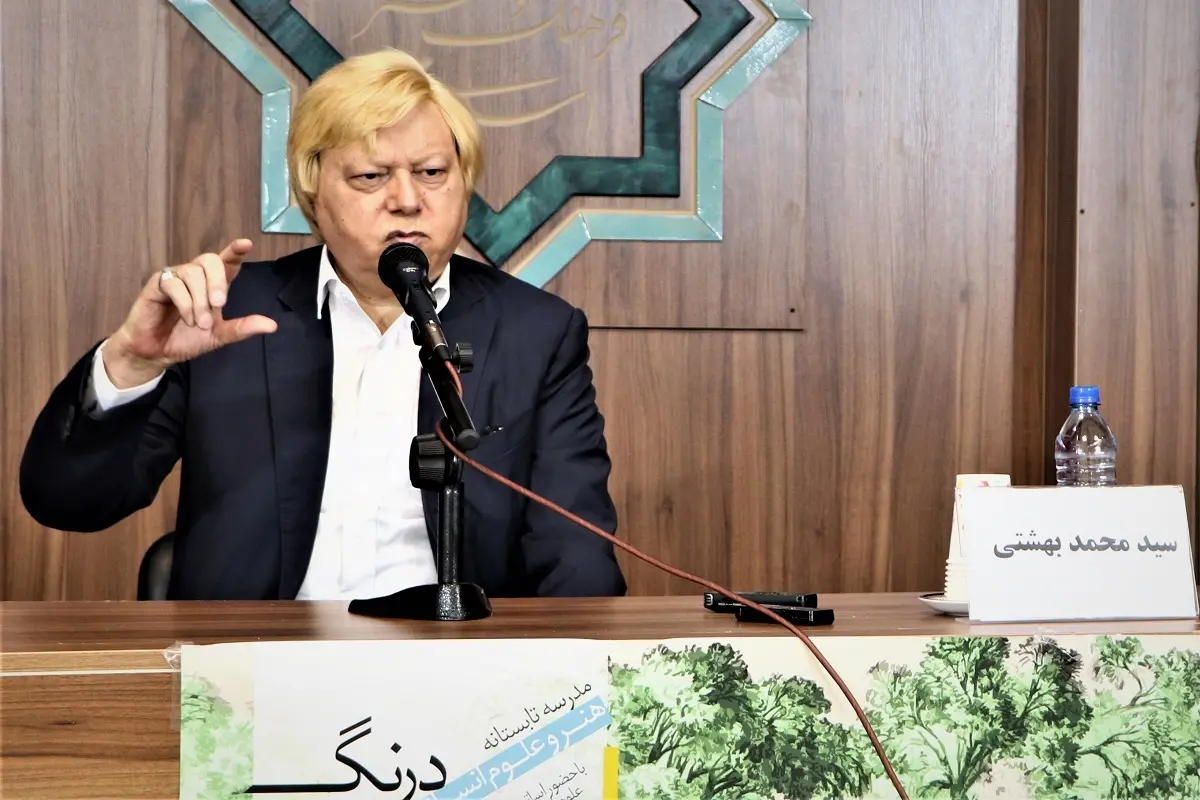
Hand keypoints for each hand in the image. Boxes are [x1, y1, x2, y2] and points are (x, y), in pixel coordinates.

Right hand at [103, 239, 277, 387]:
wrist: (157, 353)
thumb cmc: (187, 339)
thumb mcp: (219, 335)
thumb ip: (243, 328)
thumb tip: (272, 326)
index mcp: (212, 284)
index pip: (226, 262)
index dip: (235, 251)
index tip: (246, 244)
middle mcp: (194, 276)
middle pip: (209, 260)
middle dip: (217, 281)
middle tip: (219, 304)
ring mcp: (175, 277)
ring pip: (192, 273)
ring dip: (200, 300)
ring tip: (200, 323)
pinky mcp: (156, 284)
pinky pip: (173, 284)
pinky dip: (184, 303)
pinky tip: (187, 319)